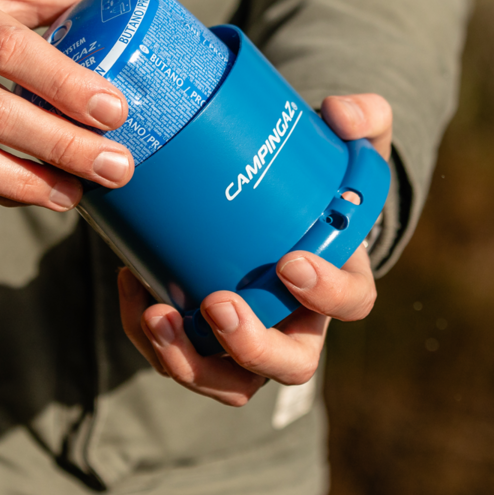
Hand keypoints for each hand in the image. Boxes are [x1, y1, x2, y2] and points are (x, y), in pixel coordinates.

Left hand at [117, 93, 391, 405]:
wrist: (269, 199)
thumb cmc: (314, 180)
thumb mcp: (347, 142)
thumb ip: (360, 118)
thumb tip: (341, 113)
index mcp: (338, 279)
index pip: (350, 303)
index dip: (326, 293)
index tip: (291, 263)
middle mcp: (297, 323)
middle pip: (287, 365)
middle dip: (250, 346)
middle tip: (218, 305)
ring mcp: (247, 338)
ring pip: (227, 381)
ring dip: (189, 361)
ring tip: (157, 313)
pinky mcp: (200, 336)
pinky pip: (177, 355)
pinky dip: (149, 330)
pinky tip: (133, 283)